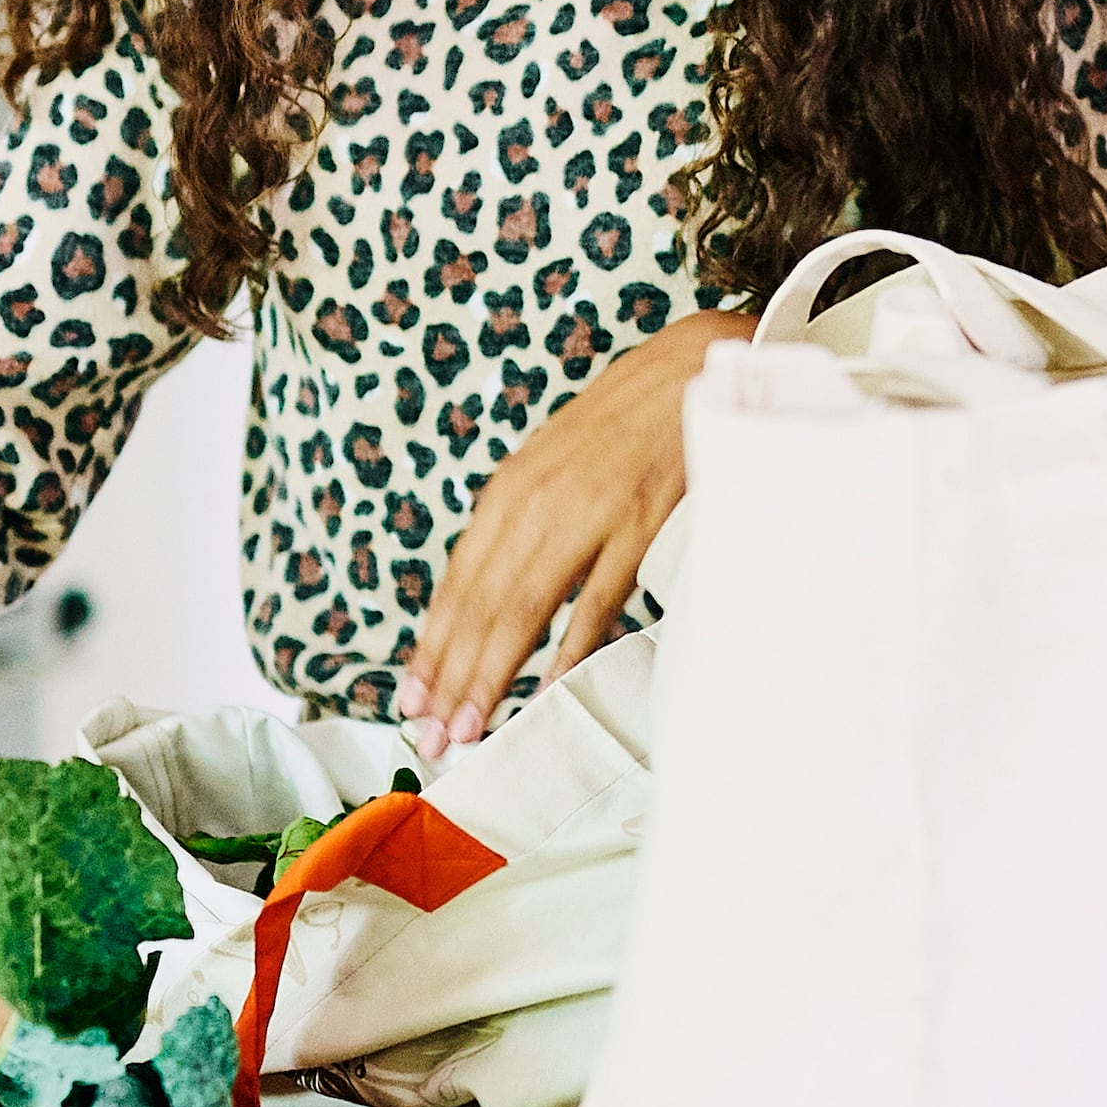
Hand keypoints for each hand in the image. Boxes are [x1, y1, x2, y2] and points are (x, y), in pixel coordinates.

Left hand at [399, 308, 753, 751]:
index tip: (414, 701)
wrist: (693, 368)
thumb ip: (522, 521)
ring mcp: (588, 513)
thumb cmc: (623, 423)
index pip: (458, 583)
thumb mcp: (553, 462)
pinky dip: (570, 647)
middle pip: (482, 605)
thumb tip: (492, 592)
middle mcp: (537, 501)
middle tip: (430, 738)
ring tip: (471, 727)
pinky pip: (597, 598)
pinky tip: (549, 688)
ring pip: (525, 608)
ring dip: (493, 675)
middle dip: (451, 678)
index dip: (433, 648)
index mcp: (510, 489)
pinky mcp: (640, 524)